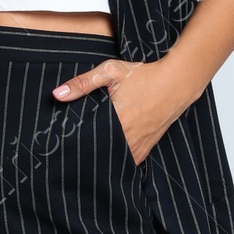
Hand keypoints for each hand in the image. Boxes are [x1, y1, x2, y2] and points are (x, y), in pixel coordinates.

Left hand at [50, 54, 188, 164]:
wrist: (176, 82)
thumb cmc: (143, 75)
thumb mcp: (111, 71)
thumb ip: (83, 83)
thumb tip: (57, 94)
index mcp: (115, 119)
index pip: (86, 140)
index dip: (72, 143)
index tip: (62, 143)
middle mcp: (127, 136)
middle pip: (97, 153)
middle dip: (84, 152)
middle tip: (69, 151)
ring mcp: (137, 144)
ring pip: (113, 161)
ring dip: (101, 159)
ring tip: (86, 155)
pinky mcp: (146, 147)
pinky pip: (128, 162)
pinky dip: (117, 161)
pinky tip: (107, 157)